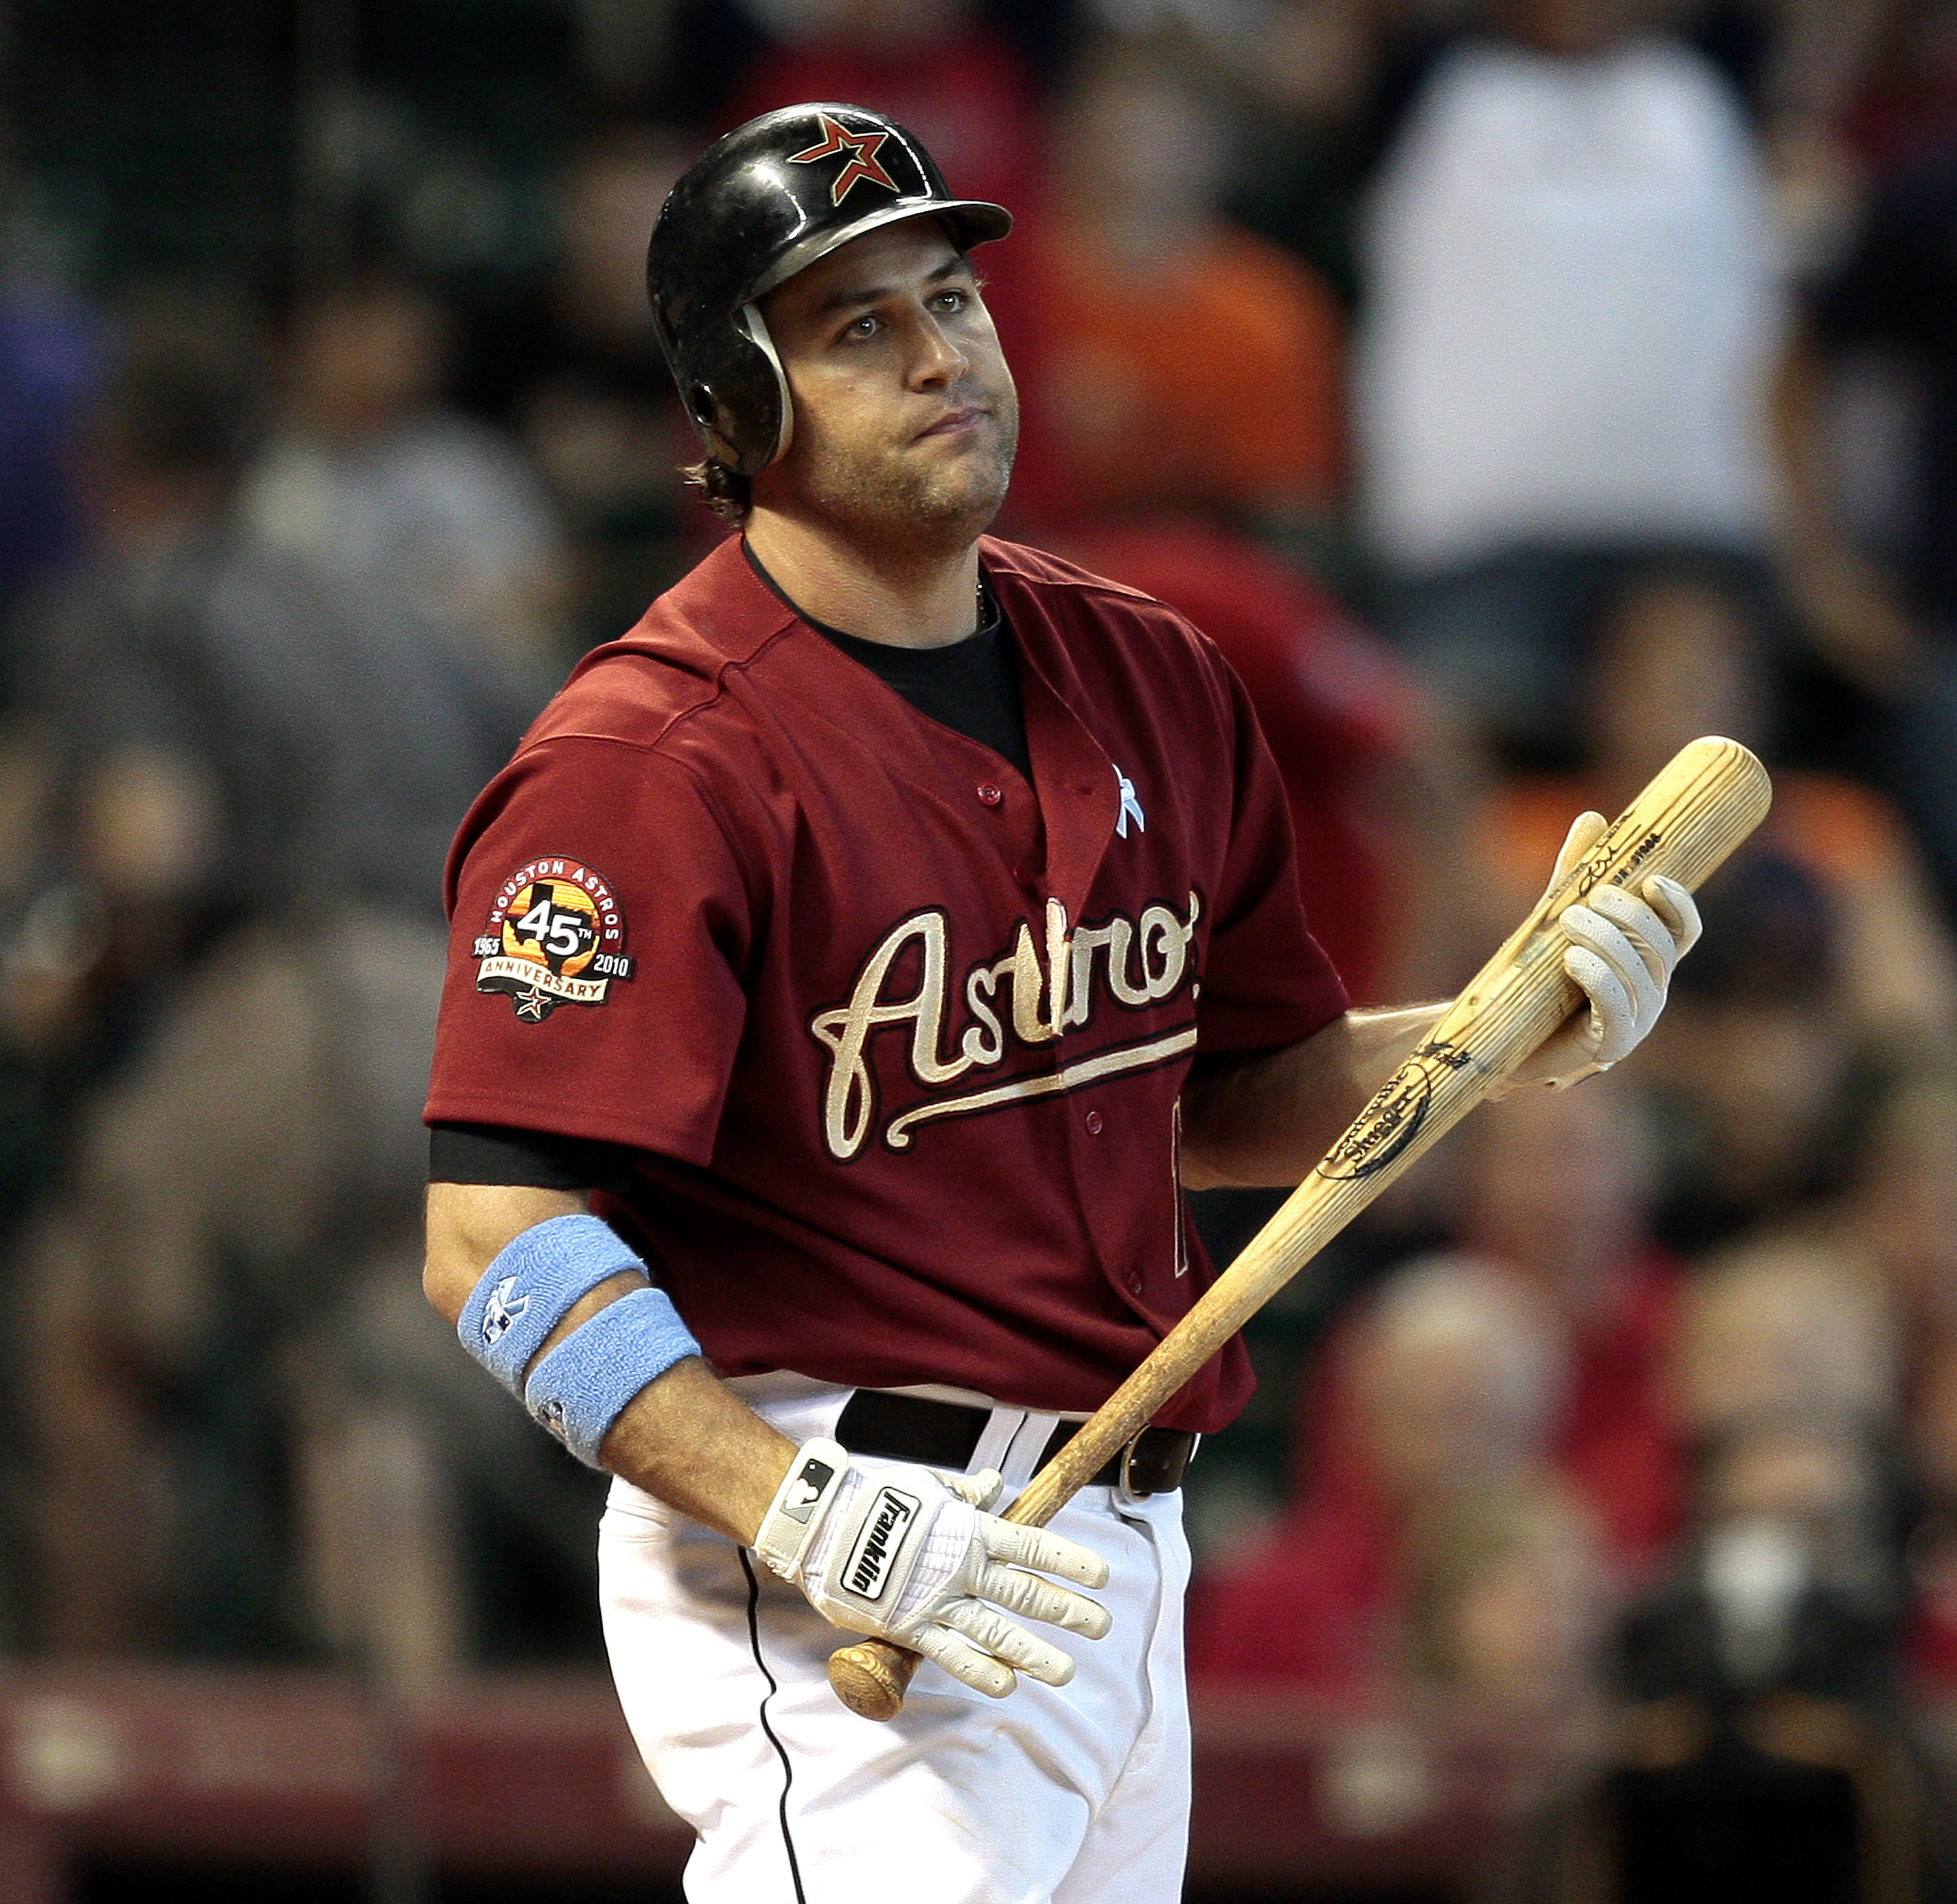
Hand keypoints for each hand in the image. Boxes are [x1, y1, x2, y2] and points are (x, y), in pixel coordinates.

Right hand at [753, 1438, 1110, 1697]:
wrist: (825, 1524)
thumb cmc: (878, 1500)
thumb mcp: (928, 1487)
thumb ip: (966, 1493)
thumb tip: (995, 1485)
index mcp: (970, 1528)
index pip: (1032, 1544)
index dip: (1069, 1561)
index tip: (1101, 1576)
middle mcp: (962, 1566)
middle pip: (1025, 1591)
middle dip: (1067, 1610)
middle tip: (1101, 1625)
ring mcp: (938, 1600)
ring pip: (997, 1630)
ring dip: (1035, 1653)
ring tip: (1067, 1671)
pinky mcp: (910, 1626)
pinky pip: (951, 1653)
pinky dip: (980, 1670)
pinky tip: (1007, 1684)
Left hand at [1500, 811, 1702, 1092]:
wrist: (1503, 1036)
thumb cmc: (1540, 976)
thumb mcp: (1557, 917)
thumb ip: (1578, 875)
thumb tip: (1594, 818)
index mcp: (1649, 962)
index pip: (1683, 932)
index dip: (1678, 905)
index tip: (1653, 879)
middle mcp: (1652, 991)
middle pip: (1659, 948)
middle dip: (1629, 917)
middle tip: (1592, 897)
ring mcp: (1637, 1022)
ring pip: (1638, 976)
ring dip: (1607, 941)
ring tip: (1569, 919)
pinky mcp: (1610, 1046)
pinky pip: (1616, 1010)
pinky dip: (1598, 978)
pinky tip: (1573, 958)